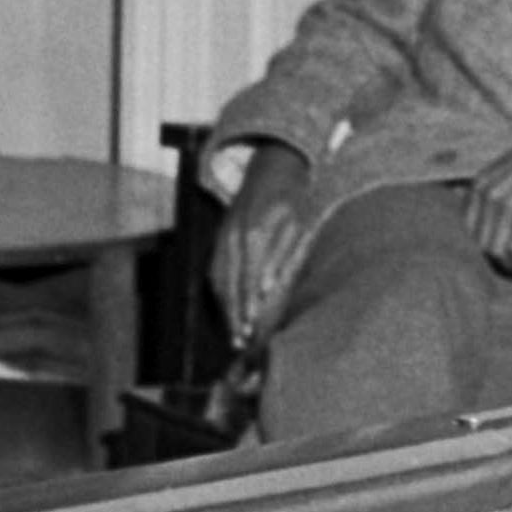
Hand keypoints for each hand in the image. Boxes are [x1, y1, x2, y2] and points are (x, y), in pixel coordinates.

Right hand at [214, 143, 314, 341]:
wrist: (271, 169)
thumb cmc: (292, 200)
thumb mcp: (297, 224)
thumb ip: (282, 256)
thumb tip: (267, 289)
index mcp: (255, 234)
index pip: (248, 279)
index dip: (247, 306)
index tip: (250, 329)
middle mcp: (233, 237)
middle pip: (229, 284)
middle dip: (233, 315)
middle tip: (240, 343)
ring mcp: (222, 237)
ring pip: (218, 280)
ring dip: (224, 309)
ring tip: (233, 335)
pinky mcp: (219, 238)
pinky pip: (214, 270)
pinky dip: (219, 293)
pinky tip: (226, 310)